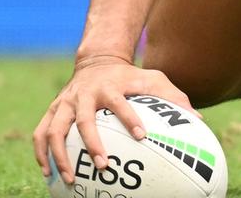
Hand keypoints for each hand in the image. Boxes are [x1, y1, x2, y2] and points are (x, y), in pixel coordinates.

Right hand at [32, 56, 194, 184]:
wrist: (97, 60)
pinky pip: (41, 133)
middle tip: (103, 165)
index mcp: (110, 87)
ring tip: (69, 179)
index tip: (142, 137)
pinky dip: (41, 154)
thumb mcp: (154, 79)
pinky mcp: (53, 110)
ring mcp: (65, 102)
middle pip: (83, 120)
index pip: (119, 102)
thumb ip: (175, 98)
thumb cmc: (130, 76)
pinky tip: (48, 174)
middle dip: (92, 143)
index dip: (129, 118)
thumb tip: (199, 120)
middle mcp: (84, 94)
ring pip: (55, 129)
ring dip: (59, 155)